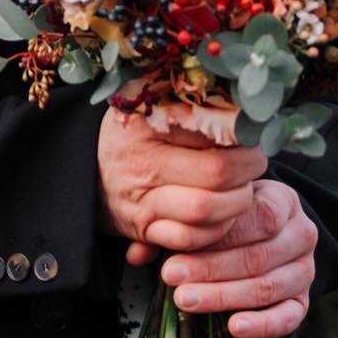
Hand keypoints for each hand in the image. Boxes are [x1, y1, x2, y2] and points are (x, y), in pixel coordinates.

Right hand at [97, 109, 267, 255]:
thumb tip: (240, 100)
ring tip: (242, 188)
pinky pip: (190, 239)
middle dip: (249, 169)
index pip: (210, 128)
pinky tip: (223, 215)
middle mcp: (142, 164)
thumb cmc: (129, 131)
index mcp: (144, 124)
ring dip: (238, 202)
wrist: (81, 167)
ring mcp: (142, 201)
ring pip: (207, 210)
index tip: (254, 132)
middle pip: (216, 172)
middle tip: (256, 161)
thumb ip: (188, 98)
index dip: (244, 133)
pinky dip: (216, 231)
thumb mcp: (148, 101)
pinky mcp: (144, 229)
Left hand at [157, 181, 317, 337]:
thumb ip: (178, 224)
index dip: (217, 235)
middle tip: (171, 276)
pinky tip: (233, 327)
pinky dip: (261, 325)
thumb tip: (137, 252)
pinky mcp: (303, 300)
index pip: (257, 216)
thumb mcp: (211, 208)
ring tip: (185, 299)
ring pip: (267, 286)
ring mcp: (305, 269)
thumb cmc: (231, 217)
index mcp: (282, 200)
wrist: (267, 233)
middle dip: (210, 268)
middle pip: (257, 255)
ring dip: (223, 296)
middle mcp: (301, 233)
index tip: (177, 246)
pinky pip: (288, 318)